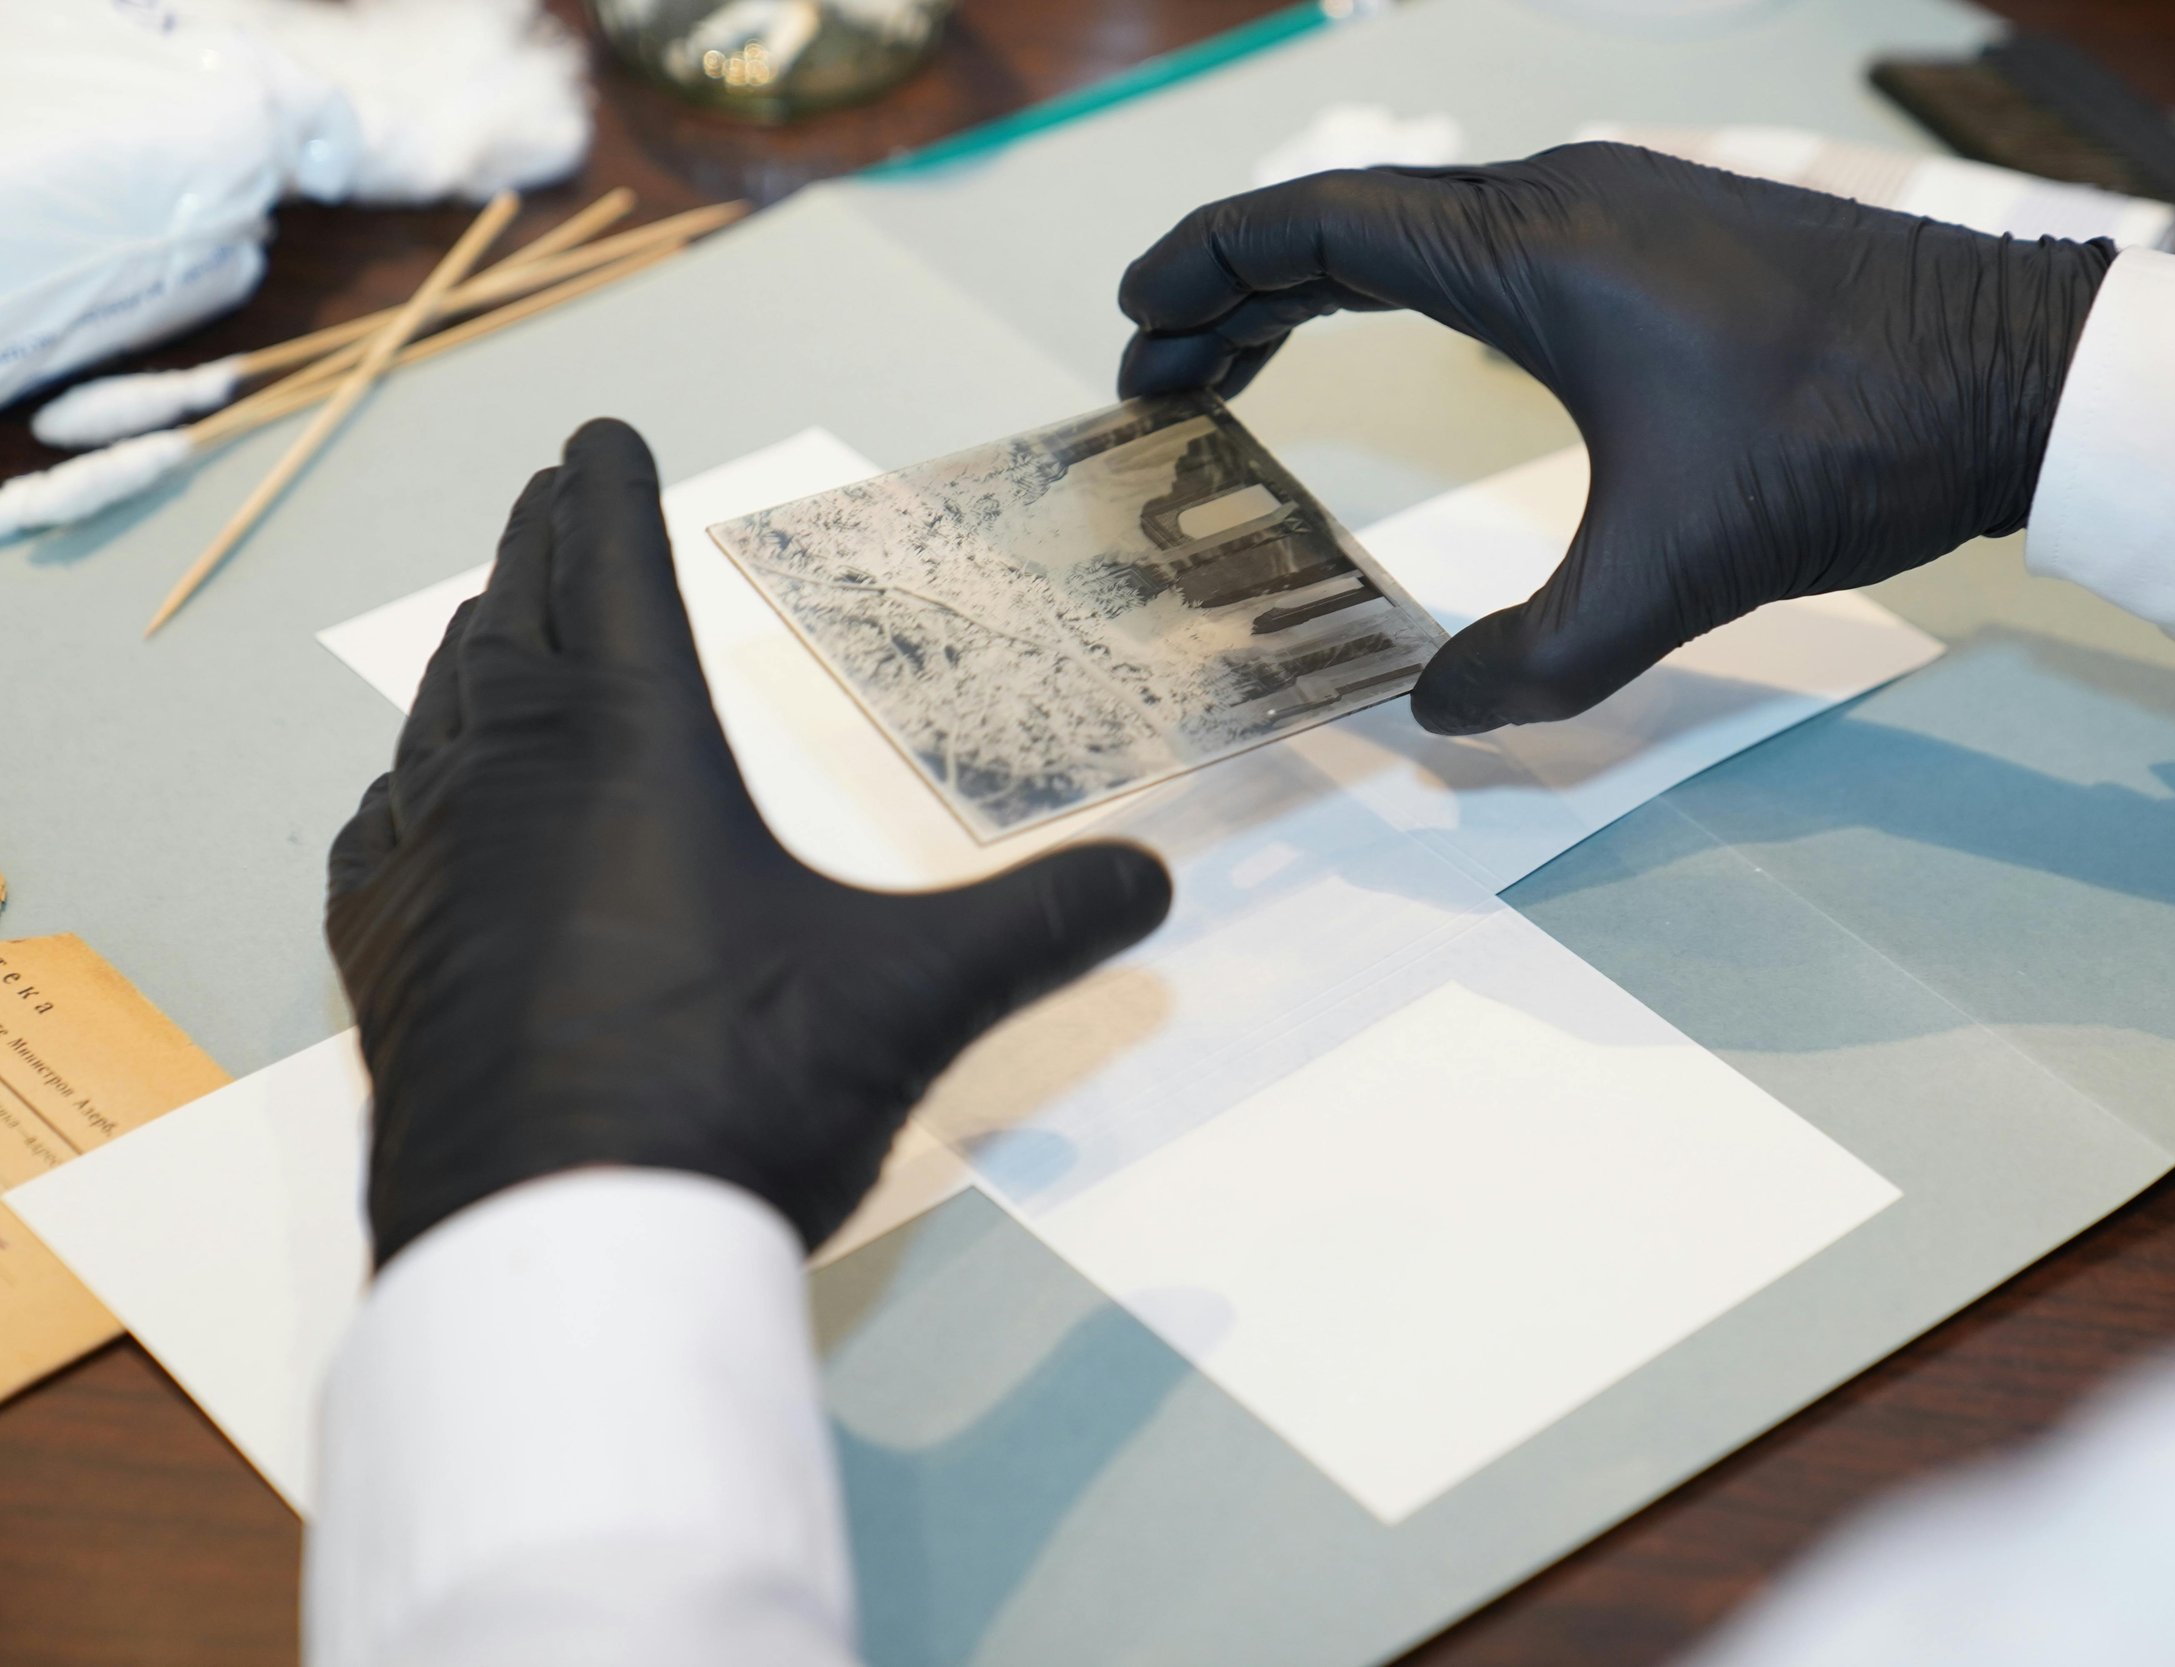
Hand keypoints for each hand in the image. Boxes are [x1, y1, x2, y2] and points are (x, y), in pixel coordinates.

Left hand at [326, 420, 1171, 1265]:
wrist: (563, 1248)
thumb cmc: (737, 1090)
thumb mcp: (917, 996)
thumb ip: (1038, 926)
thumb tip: (1151, 884)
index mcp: (635, 749)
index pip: (619, 576)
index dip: (614, 496)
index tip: (601, 435)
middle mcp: (515, 779)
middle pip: (517, 621)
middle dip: (538, 548)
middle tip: (549, 500)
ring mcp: (431, 866)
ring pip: (439, 714)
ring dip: (474, 650)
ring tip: (492, 622)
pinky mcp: (386, 959)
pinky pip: (378, 829)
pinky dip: (404, 781)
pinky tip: (408, 798)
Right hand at [1118, 143, 2113, 733]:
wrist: (2021, 374)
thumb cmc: (1843, 443)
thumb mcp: (1670, 576)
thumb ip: (1533, 661)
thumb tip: (1438, 717)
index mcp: (1531, 249)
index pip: (1317, 229)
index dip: (1208, 269)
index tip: (1135, 322)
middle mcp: (1563, 197)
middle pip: (1349, 222)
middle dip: (1237, 293)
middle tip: (1163, 375)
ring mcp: (1623, 202)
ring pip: (1422, 226)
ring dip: (1321, 286)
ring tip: (1249, 363)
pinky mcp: (1673, 230)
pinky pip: (1491, 238)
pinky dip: (1410, 286)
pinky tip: (1416, 344)